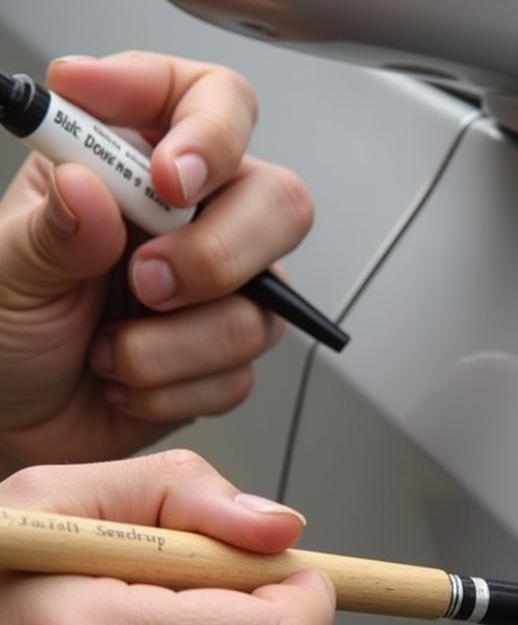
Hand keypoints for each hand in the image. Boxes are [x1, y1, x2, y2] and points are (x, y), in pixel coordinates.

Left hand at [0, 52, 313, 471]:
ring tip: (107, 350)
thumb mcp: (6, 267)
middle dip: (216, 253)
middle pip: (279, 203)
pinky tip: (125, 382)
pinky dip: (169, 389)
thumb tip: (91, 190)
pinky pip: (237, 375)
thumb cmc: (5, 327)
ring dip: (170, 345)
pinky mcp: (227, 358)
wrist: (12, 417)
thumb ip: (53, 229)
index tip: (165, 173)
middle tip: (146, 280)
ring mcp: (222, 292)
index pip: (215, 102)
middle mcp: (194, 221)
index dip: (210, 128)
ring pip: (261, 311)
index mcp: (136, 163)